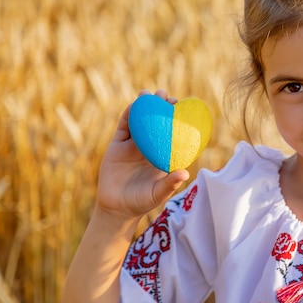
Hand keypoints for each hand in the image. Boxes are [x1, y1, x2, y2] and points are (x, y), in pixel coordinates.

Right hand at [96, 89, 189, 220]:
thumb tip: (185, 173)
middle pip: (156, 122)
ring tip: (148, 94)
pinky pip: (124, 126)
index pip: (172, 132)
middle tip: (166, 97)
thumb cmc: (142, 201)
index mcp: (162, 154)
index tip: (183, 108)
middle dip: (161, 107)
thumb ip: (170, 184)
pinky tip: (134, 105)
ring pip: (140, 120)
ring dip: (144, 106)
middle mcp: (150, 146)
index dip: (176, 119)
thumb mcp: (158, 193)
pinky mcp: (117, 145)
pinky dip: (128, 114)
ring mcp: (133, 144)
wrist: (116, 207)